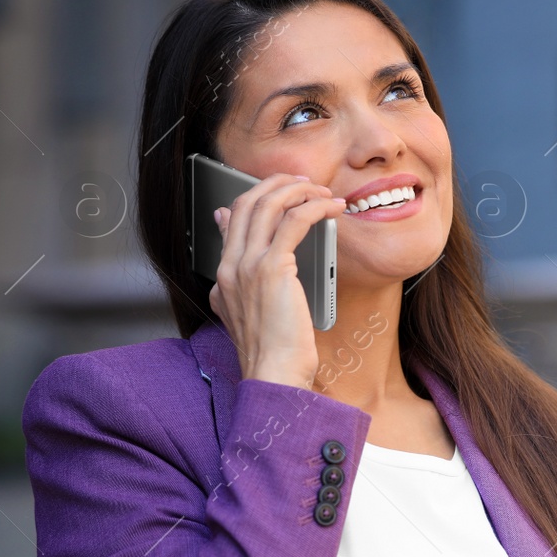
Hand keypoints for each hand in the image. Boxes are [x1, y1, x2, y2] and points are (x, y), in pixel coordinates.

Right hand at [208, 172, 346, 388]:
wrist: (274, 374)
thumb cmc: (274, 352)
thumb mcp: (252, 314)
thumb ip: (247, 283)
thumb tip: (252, 267)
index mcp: (223, 275)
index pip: (232, 218)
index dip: (257, 196)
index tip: (281, 189)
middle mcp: (229, 265)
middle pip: (248, 202)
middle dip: (278, 184)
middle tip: (305, 182)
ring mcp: (246, 265)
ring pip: (268, 204)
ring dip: (299, 190)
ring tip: (322, 192)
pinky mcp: (272, 268)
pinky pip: (294, 221)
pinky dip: (315, 207)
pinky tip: (333, 208)